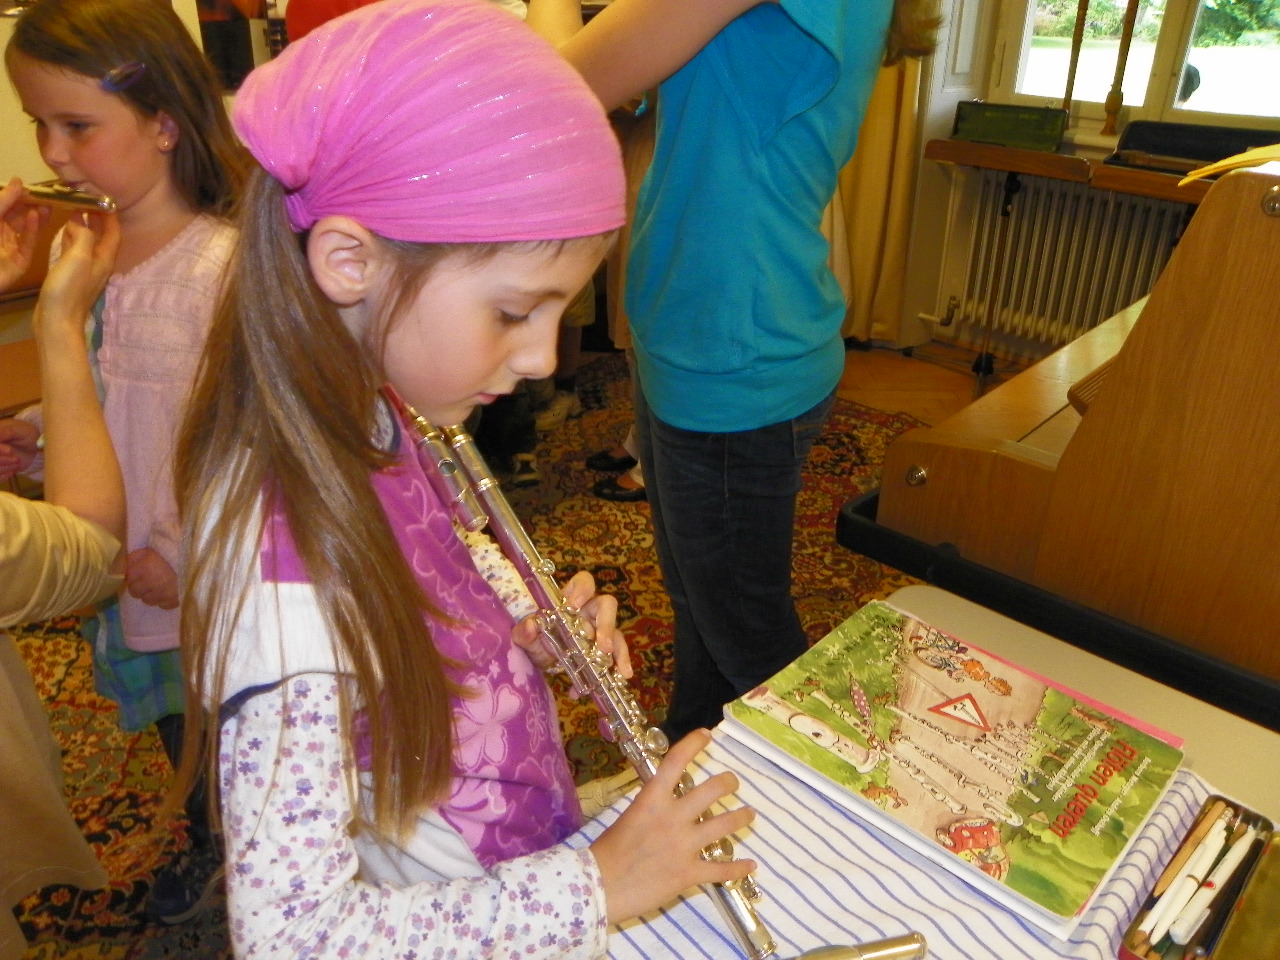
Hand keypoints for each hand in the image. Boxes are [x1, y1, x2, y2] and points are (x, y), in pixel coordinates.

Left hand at [0, 177, 45, 292]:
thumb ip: (4, 200)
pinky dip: (33, 229)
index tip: (34, 187)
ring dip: (36, 216)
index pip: (7, 205)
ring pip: (26, 228)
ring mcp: (11, 247)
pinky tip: (38, 217)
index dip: (19, 196)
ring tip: (48, 204)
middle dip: (31, 206)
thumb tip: (19, 181)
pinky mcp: (21, 260)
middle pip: (18, 216)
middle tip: (47, 196)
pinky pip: (28, 243)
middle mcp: (1, 233)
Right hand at [0, 417, 39, 478]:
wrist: (30, 443)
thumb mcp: (18, 430)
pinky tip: (12, 471)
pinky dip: (3, 476)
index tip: (10, 450)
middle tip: (16, 459)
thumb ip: (7, 432)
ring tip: (17, 463)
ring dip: (4, 468)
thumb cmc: (25, 433)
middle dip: (2, 460)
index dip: (0, 449)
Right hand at [33, 208, 118, 338]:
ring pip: (87, 242)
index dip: (110, 215)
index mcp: (104, 259)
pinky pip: (75, 251)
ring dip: (83, 226)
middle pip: (101, 236)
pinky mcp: (71, 276)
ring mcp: (85, 271)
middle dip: (96, 218)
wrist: (57, 321)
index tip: (105, 198)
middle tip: (87, 199)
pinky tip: (64, 232)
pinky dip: (71, 238)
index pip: (113, 232)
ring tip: (74, 209)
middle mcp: (98, 264)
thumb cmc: (69, 290)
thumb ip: (83, 236)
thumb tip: (82, 219)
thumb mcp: (78, 258)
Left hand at [125, 547, 179, 608]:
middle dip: (140, 588)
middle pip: (135, 592)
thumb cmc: (171, 554)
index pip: (128, 579)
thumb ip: (135, 557)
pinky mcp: (172, 601)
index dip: (134, 576)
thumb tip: (124, 566)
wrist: (194, 563)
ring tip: (161, 586)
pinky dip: (165, 600)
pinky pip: (163, 605)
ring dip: (152, 595)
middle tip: (150, 581)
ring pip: (147, 601)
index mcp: (144, 567)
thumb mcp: (150, 550)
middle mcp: (150, 582)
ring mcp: (161, 593)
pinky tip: (169, 592)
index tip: (140, 573)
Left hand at [511, 569, 632, 682]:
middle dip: (606, 625)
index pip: (583, 582)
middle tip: (603, 646)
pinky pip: (617, 654)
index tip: (575, 606)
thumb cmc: (537, 640)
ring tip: (619, 670)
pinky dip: (618, 667)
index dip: (582, 590)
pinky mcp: (605, 649)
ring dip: (618, 651)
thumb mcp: (527, 638)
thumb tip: (530, 626)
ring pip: (616, 632)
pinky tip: (620, 677)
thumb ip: (524, 632)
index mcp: (570, 600)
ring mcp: (600, 630)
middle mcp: (589, 612)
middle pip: (607, 605)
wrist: (543, 660)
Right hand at [589, 729, 756, 924]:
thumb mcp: (628, 818)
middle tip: (733, 782)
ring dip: (740, 817)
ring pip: (724, 825)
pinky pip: (721, 869)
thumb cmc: (607, 853)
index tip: (707, 735)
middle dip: (728, 783)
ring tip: (749, 814)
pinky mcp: (689, 873)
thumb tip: (664, 807)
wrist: (601, 887)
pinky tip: (750, 864)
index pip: (675, 761)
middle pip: (711, 790)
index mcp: (652, 800)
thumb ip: (651, 810)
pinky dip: (738, 867)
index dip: (694, 744)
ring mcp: (683, 845)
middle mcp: (672, 817)